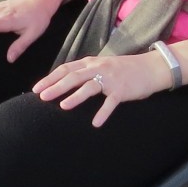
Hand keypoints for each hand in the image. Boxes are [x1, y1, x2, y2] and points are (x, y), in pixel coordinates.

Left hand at [32, 51, 172, 126]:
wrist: (151, 68)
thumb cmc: (125, 69)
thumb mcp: (103, 65)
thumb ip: (86, 72)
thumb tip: (66, 82)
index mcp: (92, 63)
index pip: (66, 69)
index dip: (50, 78)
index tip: (37, 88)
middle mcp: (99, 68)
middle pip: (73, 76)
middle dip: (56, 86)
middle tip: (42, 97)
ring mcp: (111, 79)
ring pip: (89, 87)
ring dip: (75, 96)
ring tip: (62, 106)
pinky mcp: (122, 90)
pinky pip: (111, 103)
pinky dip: (103, 113)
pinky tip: (95, 123)